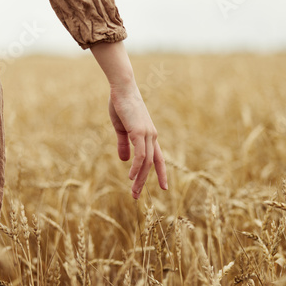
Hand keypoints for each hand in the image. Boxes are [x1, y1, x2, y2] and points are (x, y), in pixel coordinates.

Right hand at [108, 83, 167, 198]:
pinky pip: (141, 155)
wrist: (122, 88)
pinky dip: (137, 167)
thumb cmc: (121, 105)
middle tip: (136, 196)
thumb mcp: (121, 128)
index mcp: (149, 135)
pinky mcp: (139, 132)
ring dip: (139, 179)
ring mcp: (147, 134)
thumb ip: (124, 144)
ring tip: (133, 191)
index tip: (163, 187)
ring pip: (147, 162)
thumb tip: (124, 160)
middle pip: (153, 164)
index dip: (161, 173)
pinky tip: (131, 176)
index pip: (158, 158)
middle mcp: (152, 136)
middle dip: (146, 181)